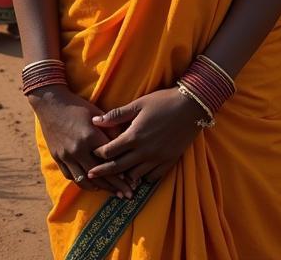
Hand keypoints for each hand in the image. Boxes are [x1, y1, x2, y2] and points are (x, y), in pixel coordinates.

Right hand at [29, 85, 134, 197]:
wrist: (50, 102)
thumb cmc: (76, 106)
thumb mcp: (96, 113)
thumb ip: (110, 128)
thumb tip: (124, 142)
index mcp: (90, 136)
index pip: (109, 160)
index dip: (121, 174)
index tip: (132, 183)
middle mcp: (78, 149)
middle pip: (99, 174)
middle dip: (114, 187)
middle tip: (127, 196)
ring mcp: (66, 155)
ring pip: (84, 180)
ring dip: (99, 188)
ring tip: (111, 193)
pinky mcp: (57, 157)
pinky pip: (70, 176)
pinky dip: (82, 182)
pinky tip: (92, 185)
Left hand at [86, 88, 202, 185]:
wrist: (190, 107)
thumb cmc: (162, 102)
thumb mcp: (138, 104)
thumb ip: (117, 115)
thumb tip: (95, 121)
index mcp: (135, 135)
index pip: (110, 151)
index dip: (99, 154)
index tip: (92, 154)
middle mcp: (144, 151)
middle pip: (119, 167)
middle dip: (103, 171)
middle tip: (91, 175)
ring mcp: (157, 158)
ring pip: (135, 175)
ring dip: (124, 176)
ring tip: (114, 177)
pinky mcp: (169, 162)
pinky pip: (152, 177)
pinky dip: (143, 178)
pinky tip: (138, 175)